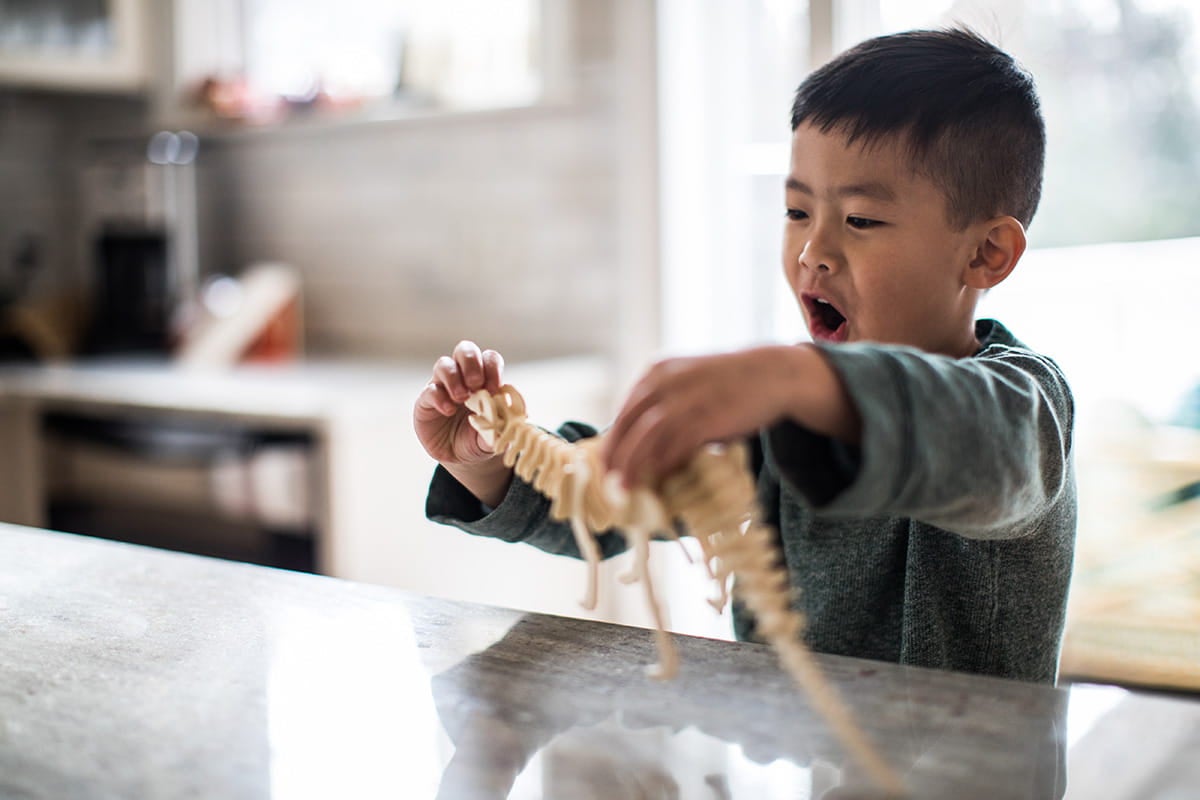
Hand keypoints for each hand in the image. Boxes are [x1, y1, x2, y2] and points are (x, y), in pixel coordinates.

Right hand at [413, 340, 505, 467]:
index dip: (492, 368)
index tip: (495, 388)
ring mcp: (442, 387)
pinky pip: (430, 390)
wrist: (458, 457)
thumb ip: (501, 425)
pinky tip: (448, 410)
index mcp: (484, 380)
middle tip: (476, 384)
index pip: (489, 359)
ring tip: (461, 398)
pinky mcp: (425, 401)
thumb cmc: (478, 439)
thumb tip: (515, 416)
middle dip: (472, 363)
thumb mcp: (494, 435)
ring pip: (444, 364)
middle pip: (465, 350)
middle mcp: (462, 377)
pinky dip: (440, 397)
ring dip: (454, 378)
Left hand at [603, 344, 860, 487]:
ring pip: (647, 436)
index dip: (612, 442)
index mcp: (656, 372)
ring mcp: (686, 397)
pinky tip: (663, 481)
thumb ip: (665, 409)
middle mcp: (666, 380)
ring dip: (634, 465)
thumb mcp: (688, 384)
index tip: (606, 468)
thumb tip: (641, 450)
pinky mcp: (707, 415)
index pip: (624, 411)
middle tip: (610, 484)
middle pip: (628, 424)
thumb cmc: (729, 386)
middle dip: (616, 457)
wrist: (773, 374)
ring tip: (626, 489)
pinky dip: (666, 466)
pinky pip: (677, 445)